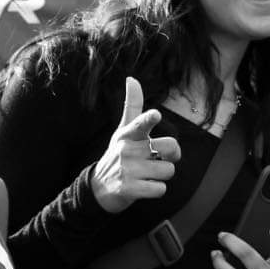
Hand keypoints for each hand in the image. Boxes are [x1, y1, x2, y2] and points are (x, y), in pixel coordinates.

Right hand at [90, 76, 179, 213]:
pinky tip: (144, 187)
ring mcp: (128, 170)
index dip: (149, 119)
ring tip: (146, 175)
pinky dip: (156, 190)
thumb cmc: (118, 155)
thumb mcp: (122, 130)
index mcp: (128, 134)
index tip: (155, 115)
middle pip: (171, 147)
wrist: (99, 188)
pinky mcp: (129, 189)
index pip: (140, 123)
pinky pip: (160, 189)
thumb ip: (132, 105)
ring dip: (161, 176)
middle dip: (171, 156)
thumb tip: (132, 78)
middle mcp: (127, 150)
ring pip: (168, 170)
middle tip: (158, 159)